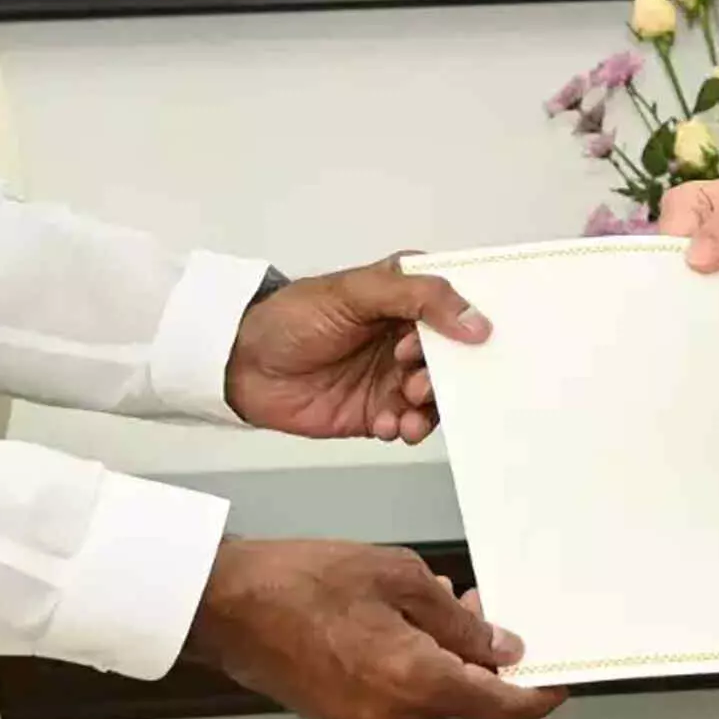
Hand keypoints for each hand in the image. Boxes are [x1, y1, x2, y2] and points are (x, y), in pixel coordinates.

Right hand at [183, 540, 567, 718]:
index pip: (497, 706)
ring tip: (430, 602)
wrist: (228, 605)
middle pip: (462, 699)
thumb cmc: (302, 582)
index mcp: (414, 681)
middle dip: (479, 656)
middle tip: (479, 609)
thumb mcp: (397, 575)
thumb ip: (456, 618)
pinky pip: (395, 699)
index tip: (555, 682)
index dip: (534, 695)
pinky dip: (409, 667)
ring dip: (441, 657)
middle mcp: (392, 718)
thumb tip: (498, 645)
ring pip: (427, 696)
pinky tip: (397, 625)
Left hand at [224, 257, 489, 442]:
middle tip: (419, 380)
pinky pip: (410, 423)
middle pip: (452, 358)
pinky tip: (389, 423)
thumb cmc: (292, 317)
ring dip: (428, 405)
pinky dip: (407, 427)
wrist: (244, 366)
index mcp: (406, 295)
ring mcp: (393, 375)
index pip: (457, 307)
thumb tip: (474, 320)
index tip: (470, 342)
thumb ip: (417, 297)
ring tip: (405, 406)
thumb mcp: (356, 291)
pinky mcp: (379, 410)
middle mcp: (406, 335)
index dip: (467, 325)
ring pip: (435, 395)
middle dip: (445, 374)